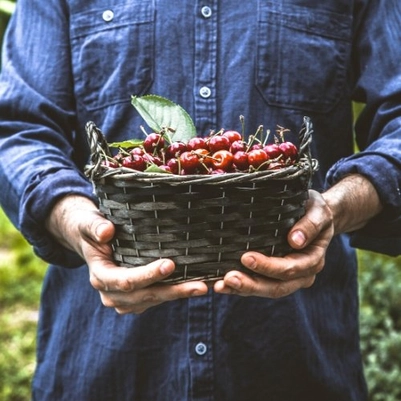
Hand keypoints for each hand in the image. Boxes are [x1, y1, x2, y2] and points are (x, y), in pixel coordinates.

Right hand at [45, 195, 207, 313]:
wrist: (92, 241)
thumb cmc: (92, 229)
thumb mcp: (88, 223)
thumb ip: (94, 227)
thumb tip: (106, 232)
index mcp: (100, 276)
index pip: (125, 281)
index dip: (147, 275)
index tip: (170, 264)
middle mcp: (111, 294)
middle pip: (144, 296)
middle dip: (173, 291)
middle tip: (200, 286)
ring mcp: (124, 300)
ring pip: (153, 301)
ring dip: (178, 295)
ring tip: (203, 288)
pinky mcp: (136, 299)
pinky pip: (156, 299)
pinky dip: (175, 293)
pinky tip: (194, 286)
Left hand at [214, 190, 333, 297]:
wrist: (315, 215)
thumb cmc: (315, 210)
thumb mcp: (318, 211)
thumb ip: (310, 224)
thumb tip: (296, 240)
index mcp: (313, 260)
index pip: (290, 269)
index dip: (268, 266)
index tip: (246, 258)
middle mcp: (302, 274)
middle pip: (276, 287)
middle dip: (251, 284)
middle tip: (228, 278)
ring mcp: (288, 279)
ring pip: (265, 290)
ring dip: (242, 289)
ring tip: (220, 285)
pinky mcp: (274, 277)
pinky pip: (258, 285)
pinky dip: (240, 287)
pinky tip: (221, 285)